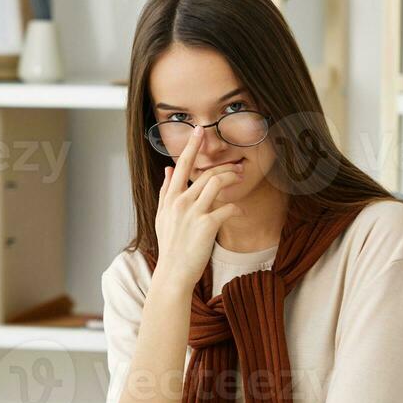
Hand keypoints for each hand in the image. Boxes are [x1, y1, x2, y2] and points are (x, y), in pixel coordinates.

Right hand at [153, 126, 241, 291]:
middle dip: (224, 166)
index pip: (181, 165)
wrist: (173, 272)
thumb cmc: (170, 245)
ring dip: (231, 178)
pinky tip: (239, 210)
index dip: (191, 146)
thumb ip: (166, 191)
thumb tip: (168, 169)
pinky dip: (235, 206)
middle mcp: (180, 202)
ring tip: (241, 179)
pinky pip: (227, 208)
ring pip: (216, 184)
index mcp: (170, 198)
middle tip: (238, 166)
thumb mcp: (162, 216)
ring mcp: (193, 213)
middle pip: (205, 173)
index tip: (199, 130)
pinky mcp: (207, 225)